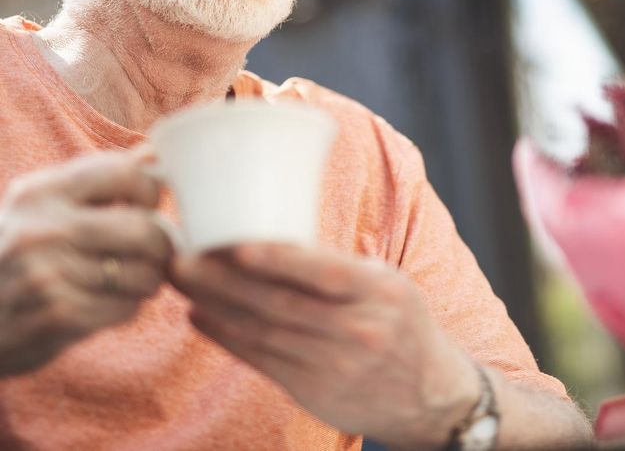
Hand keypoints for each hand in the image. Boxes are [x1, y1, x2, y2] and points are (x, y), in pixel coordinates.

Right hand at [0, 149, 172, 375]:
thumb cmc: (23, 252)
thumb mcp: (46, 206)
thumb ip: (101, 179)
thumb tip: (154, 151)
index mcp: (41, 192)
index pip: (127, 174)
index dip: (150, 191)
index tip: (145, 206)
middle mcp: (41, 230)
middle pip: (145, 230)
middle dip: (160, 244)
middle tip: (152, 252)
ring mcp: (46, 276)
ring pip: (142, 274)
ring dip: (147, 280)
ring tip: (129, 278)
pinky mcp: (55, 318)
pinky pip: (125, 308)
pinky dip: (126, 307)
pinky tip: (106, 303)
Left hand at [171, 244, 479, 447]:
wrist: (431, 395)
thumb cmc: (403, 325)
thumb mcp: (389, 286)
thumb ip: (339, 268)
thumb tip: (275, 238)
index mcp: (381, 292)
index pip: (325, 272)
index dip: (279, 259)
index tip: (235, 243)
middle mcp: (360, 330)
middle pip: (282, 304)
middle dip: (225, 280)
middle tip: (183, 258)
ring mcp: (336, 366)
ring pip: (264, 332)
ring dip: (216, 306)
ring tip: (183, 282)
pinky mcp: (315, 392)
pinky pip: (262, 361)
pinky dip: (228, 338)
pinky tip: (202, 317)